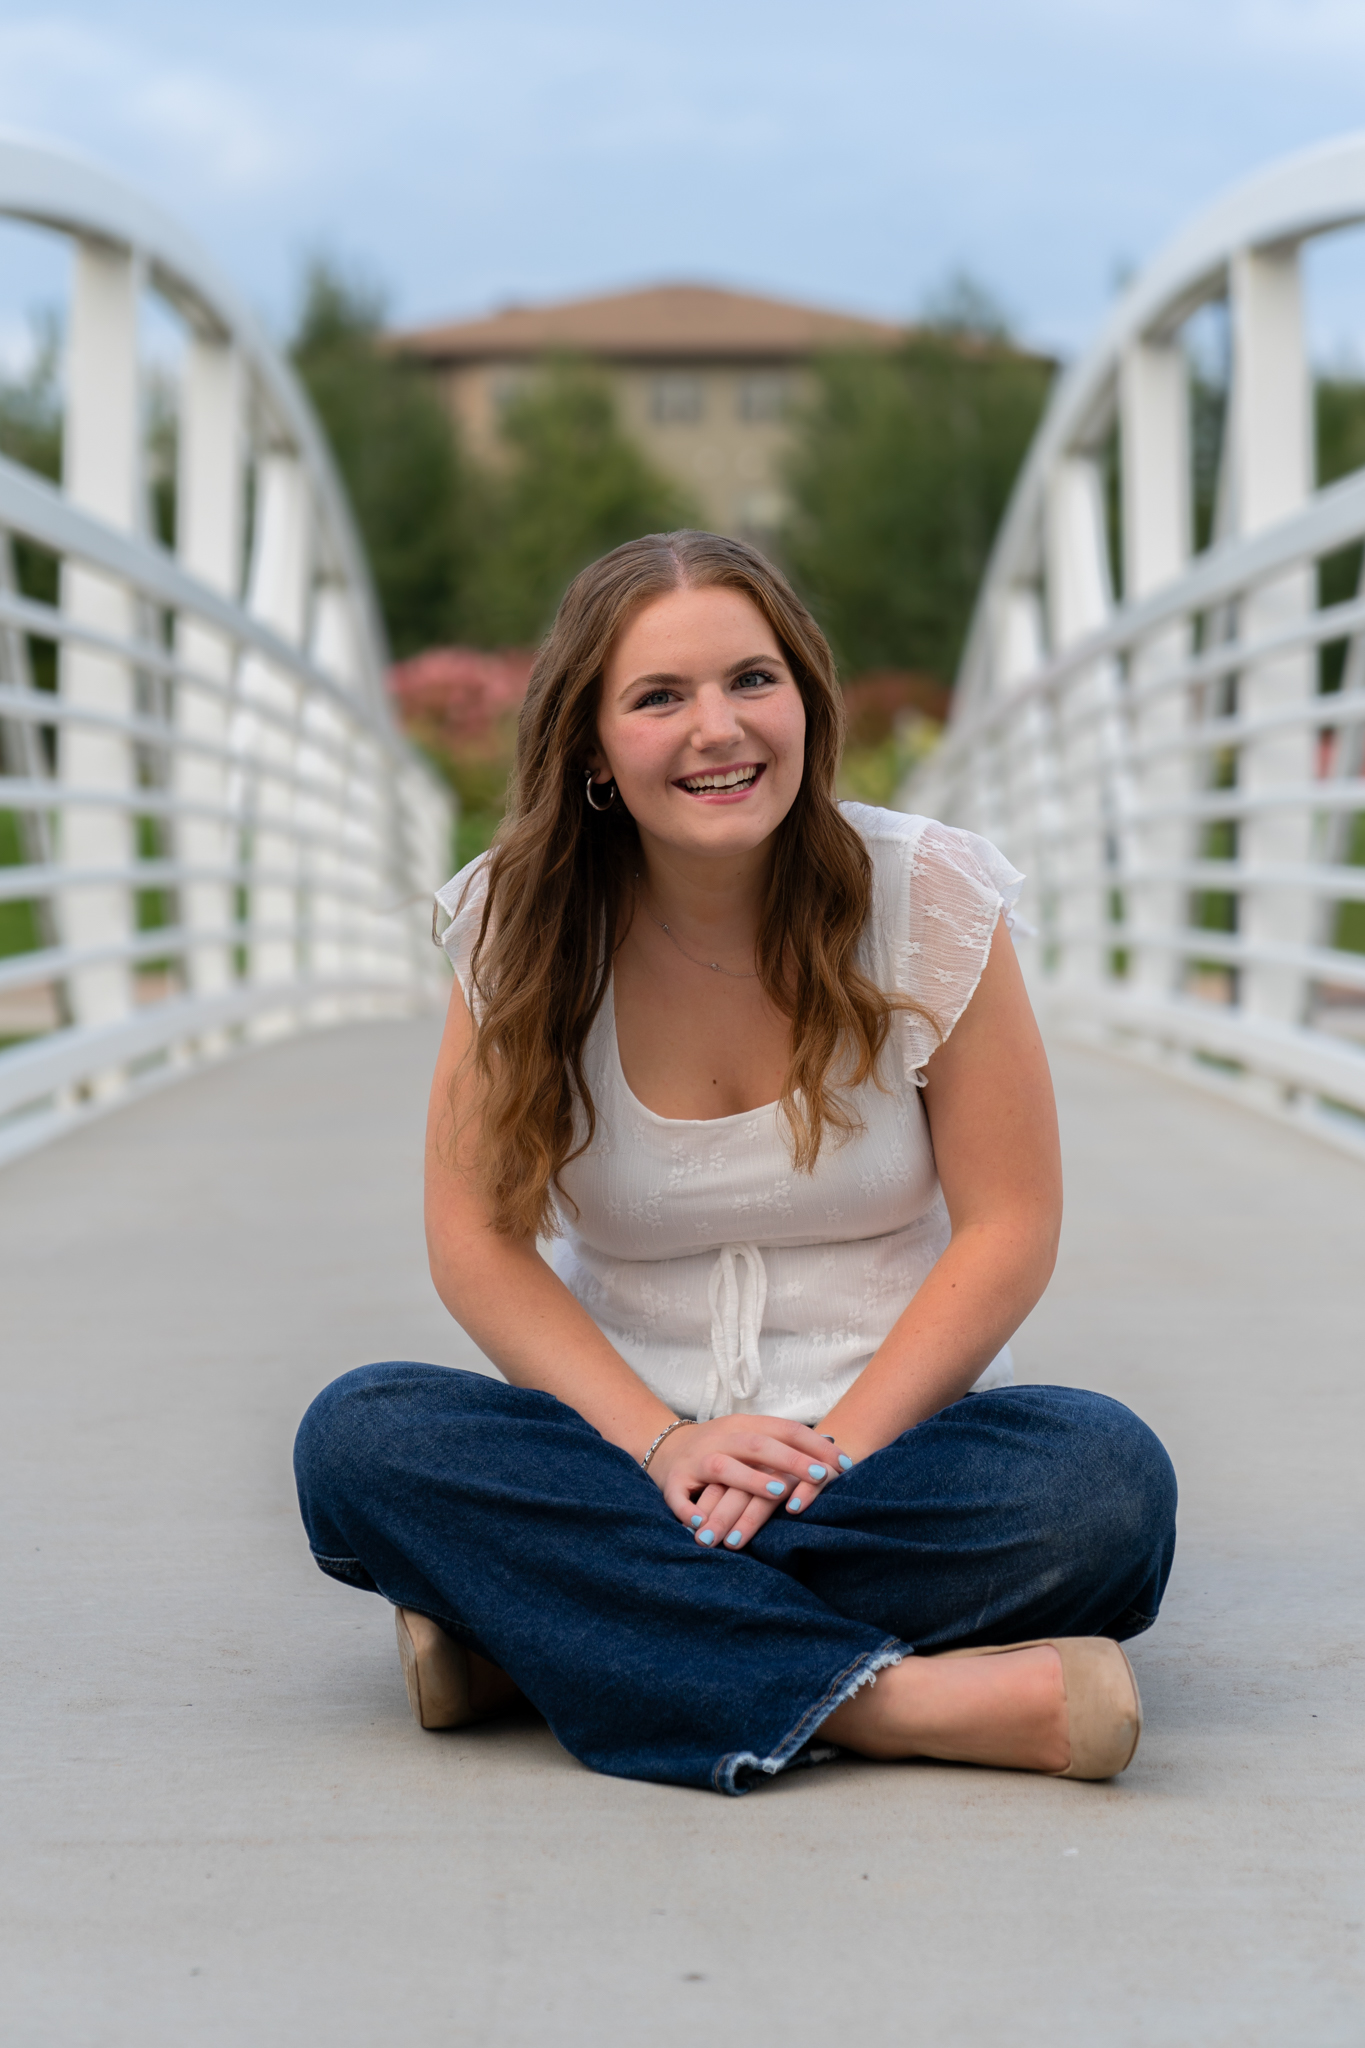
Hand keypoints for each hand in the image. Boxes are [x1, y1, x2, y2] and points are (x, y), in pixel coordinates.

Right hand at [647, 1415, 853, 1550]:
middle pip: (758, 1444)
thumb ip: (783, 1440)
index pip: (784, 1429)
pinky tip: (704, 1524)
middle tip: (821, 1476)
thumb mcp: (750, 1435)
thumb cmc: (722, 1447)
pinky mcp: (674, 1483)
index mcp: (743, 1425)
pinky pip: (680, 1497)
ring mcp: (696, 1460)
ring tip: (778, 1493)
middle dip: (792, 1460)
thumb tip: (832, 1443)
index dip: (814, 1445)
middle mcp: (720, 1438)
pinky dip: (690, 1511)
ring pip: (723, 1467)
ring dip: (751, 1479)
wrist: (666, 1447)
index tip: (843, 1463)